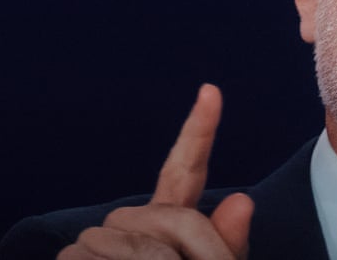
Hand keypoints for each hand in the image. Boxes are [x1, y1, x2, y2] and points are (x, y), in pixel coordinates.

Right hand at [58, 84, 253, 258]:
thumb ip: (225, 247)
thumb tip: (244, 200)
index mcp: (166, 222)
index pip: (183, 172)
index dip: (198, 133)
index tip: (212, 92)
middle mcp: (126, 224)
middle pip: (168, 216)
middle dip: (197, 249)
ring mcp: (92, 243)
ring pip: (140, 244)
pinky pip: (103, 259)